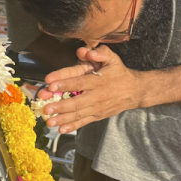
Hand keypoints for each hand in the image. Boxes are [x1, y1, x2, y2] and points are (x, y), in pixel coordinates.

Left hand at [39, 44, 155, 132]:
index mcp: (98, 81)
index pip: (79, 82)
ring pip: (78, 114)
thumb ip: (101, 53)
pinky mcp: (97, 116)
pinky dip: (72, 126)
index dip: (65, 83)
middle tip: (46, 108)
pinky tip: (61, 129)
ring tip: (49, 121)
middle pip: (77, 102)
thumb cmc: (119, 73)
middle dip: (60, 106)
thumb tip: (86, 51)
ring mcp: (97, 108)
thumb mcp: (113, 59)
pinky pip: (84, 122)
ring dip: (63, 118)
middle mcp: (97, 96)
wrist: (134, 91)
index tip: (50, 85)